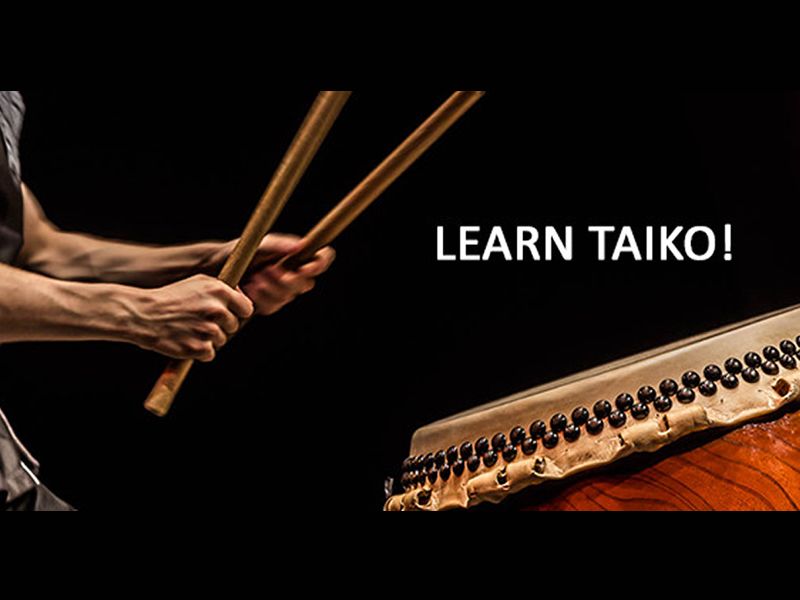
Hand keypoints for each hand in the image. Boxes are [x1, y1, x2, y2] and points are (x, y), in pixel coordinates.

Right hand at [131, 275, 253, 361]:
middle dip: (221, 326)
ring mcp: (208, 329)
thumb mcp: (198, 282)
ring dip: (208, 339)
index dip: (237, 313)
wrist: (143, 314)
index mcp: (219, 291)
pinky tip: (185, 340)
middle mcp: (216, 309)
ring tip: (189, 330)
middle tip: (200, 322)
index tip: (227, 315)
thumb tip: (241, 296)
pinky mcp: (199, 347)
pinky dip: (199, 351)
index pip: (246, 308)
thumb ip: (221, 288)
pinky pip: (209, 354)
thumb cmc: (171, 298)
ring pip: (221, 340)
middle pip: (233, 326)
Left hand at [238, 234, 335, 315]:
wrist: (218, 268)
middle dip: (288, 281)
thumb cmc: (242, 251)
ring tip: (253, 278)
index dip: (319, 265)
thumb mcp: (260, 244)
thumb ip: (280, 244)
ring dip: (270, 289)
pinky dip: (260, 299)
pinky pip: (274, 307)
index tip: (304, 268)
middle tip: (267, 271)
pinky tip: (248, 290)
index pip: (321, 260)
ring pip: (289, 296)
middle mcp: (294, 274)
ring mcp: (283, 291)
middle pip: (307, 284)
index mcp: (297, 256)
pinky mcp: (270, 304)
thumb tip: (302, 245)